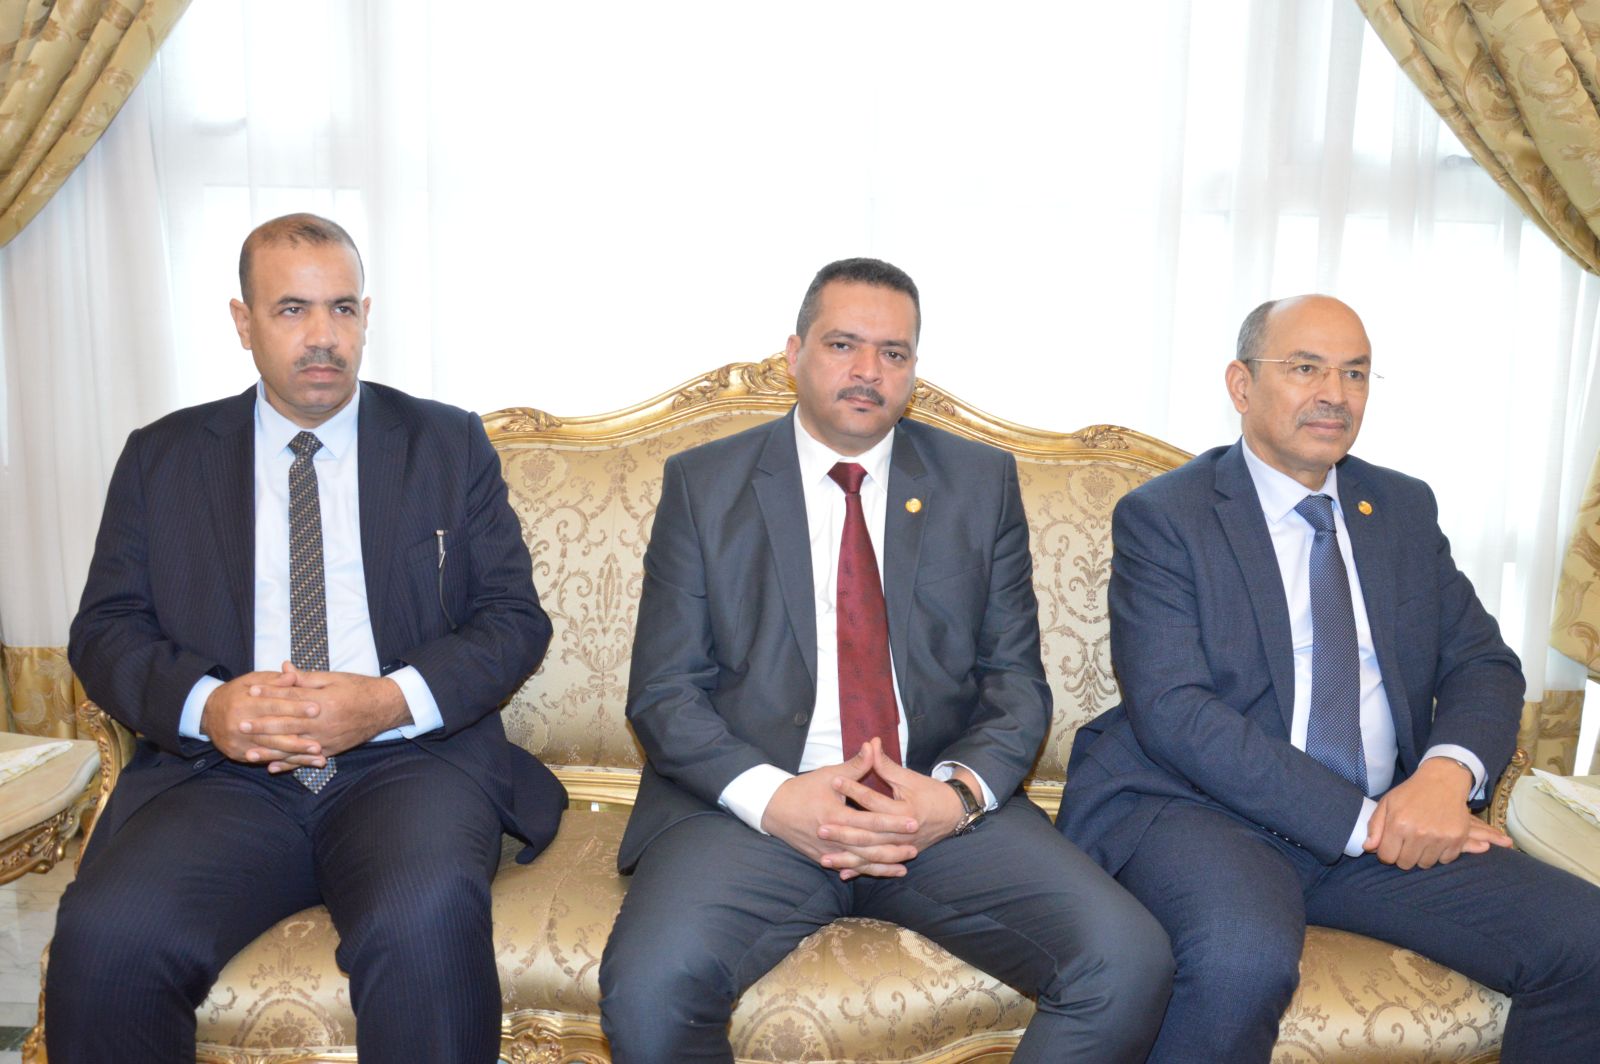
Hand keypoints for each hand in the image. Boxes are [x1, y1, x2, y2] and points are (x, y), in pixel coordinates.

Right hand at [201, 670, 324, 767]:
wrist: (207, 713)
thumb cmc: (235, 693)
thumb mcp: (251, 680)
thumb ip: (273, 681)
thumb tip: (293, 676)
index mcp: (244, 703)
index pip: (274, 706)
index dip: (296, 708)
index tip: (317, 709)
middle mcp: (240, 725)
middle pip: (274, 733)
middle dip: (300, 739)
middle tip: (321, 743)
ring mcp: (239, 743)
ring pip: (273, 751)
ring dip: (298, 756)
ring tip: (319, 758)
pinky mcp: (240, 755)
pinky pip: (266, 760)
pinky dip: (286, 763)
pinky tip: (303, 765)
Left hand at [244, 661, 411, 767]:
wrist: (384, 708)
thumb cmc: (358, 688)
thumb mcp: (333, 678)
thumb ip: (306, 678)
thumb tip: (283, 668)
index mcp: (324, 702)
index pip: (290, 697)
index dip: (269, 694)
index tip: (250, 691)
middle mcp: (324, 723)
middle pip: (287, 725)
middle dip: (261, 725)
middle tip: (240, 724)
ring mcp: (327, 740)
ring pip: (293, 747)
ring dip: (270, 751)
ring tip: (248, 752)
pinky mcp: (331, 751)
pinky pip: (306, 760)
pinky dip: (288, 765)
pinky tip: (272, 767)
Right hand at [761, 744, 919, 878]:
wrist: (775, 809)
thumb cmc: (804, 789)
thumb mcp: (830, 774)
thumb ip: (855, 765)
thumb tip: (873, 745)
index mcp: (834, 814)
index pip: (869, 820)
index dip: (892, 822)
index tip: (912, 822)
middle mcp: (831, 836)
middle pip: (868, 846)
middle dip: (893, 847)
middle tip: (916, 846)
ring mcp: (827, 850)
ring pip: (860, 861)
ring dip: (884, 863)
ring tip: (906, 863)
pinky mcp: (824, 858)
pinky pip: (850, 867)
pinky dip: (869, 870)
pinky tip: (887, 871)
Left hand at [826, 738, 968, 870]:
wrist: (954, 814)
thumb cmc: (930, 793)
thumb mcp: (909, 777)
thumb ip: (886, 764)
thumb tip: (870, 743)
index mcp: (905, 810)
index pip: (874, 801)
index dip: (854, 790)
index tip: (834, 782)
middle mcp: (903, 833)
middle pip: (869, 834)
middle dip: (844, 833)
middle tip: (821, 828)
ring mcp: (902, 848)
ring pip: (871, 856)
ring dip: (848, 858)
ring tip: (825, 858)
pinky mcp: (900, 856)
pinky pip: (877, 866)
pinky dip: (860, 870)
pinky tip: (842, 874)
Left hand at [1363, 757, 1511, 869]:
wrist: (1443, 780)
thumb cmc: (1411, 792)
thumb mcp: (1387, 803)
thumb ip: (1375, 826)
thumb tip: (1367, 848)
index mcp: (1398, 824)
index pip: (1387, 857)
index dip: (1387, 853)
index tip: (1392, 845)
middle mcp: (1419, 833)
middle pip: (1406, 864)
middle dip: (1403, 856)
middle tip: (1407, 842)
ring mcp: (1440, 837)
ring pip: (1425, 864)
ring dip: (1422, 856)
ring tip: (1422, 840)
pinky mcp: (1457, 839)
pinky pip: (1445, 860)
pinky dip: (1440, 854)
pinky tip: (1437, 839)